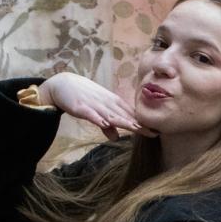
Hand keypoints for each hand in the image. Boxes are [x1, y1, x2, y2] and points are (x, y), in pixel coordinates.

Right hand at [38, 72, 154, 140]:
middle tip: (154, 132)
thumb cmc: (83, 96)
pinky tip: (105, 123)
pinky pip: (90, 113)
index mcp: (113, 104)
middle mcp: (106, 103)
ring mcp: (94, 105)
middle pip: (124, 115)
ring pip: (110, 114)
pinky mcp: (80, 107)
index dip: (143, 123)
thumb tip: (116, 138)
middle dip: (139, 124)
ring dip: (123, 121)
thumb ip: (106, 126)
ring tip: (136, 128)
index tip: (157, 131)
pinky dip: (97, 118)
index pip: (131, 115)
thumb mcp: (97, 111)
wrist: (62, 83)